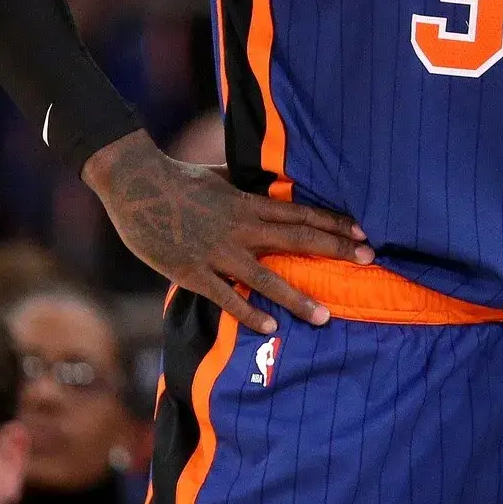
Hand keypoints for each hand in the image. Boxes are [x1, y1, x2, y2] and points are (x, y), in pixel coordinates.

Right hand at [81, 131, 371, 333]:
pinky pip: (226, 296)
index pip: (302, 213)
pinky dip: (248, 312)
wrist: (135, 183)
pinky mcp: (192, 271)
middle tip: (368, 261)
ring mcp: (217, 251)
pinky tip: (269, 327)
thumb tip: (273, 184)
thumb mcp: (221, 176)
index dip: (335, 222)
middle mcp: (241, 227)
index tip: (363, 233)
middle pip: (297, 239)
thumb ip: (248, 185)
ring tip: (324, 317)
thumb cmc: (178, 177)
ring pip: (266, 277)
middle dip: (335, 250)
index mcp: (249, 203)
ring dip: (297, 298)